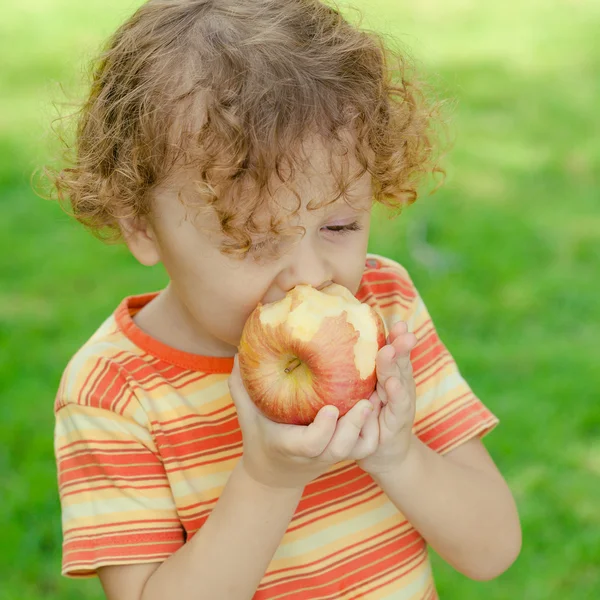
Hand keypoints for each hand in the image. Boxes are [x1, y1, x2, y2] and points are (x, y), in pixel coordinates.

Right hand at [228, 355, 378, 490]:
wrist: (274, 474)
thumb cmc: (260, 440)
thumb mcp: (247, 417)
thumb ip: (242, 389)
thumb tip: (238, 354)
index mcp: (290, 446)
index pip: (311, 444)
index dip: (323, 429)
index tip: (330, 409)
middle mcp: (315, 455)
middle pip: (340, 448)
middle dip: (354, 426)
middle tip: (366, 401)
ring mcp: (332, 455)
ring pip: (358, 449)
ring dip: (370, 425)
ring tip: (379, 396)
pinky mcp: (344, 451)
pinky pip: (364, 446)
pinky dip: (374, 428)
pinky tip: (379, 399)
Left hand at [357, 320, 417, 476]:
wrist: (381, 454)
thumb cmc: (365, 415)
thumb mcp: (359, 388)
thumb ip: (351, 368)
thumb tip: (325, 339)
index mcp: (388, 374)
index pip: (393, 351)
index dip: (395, 336)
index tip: (396, 321)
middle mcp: (398, 385)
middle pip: (400, 361)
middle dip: (401, 344)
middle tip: (400, 327)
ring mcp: (400, 403)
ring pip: (400, 380)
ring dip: (396, 365)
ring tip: (390, 349)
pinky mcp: (397, 423)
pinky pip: (397, 407)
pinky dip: (396, 395)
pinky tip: (392, 384)